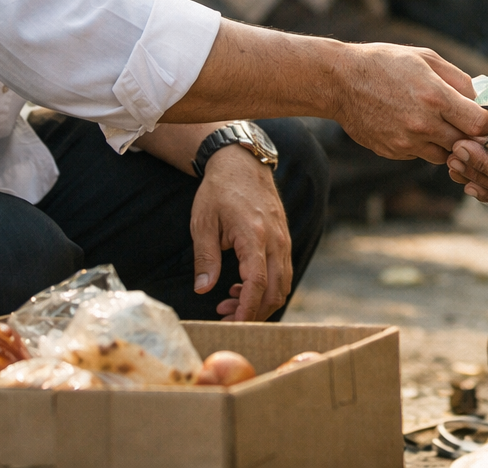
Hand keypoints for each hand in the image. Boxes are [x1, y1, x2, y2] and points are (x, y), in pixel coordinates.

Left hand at [191, 144, 291, 320]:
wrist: (241, 162)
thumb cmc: (219, 190)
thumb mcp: (203, 222)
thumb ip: (205, 258)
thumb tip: (203, 290)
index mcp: (255, 236)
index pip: (257, 283)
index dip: (247, 309)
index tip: (233, 325)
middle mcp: (276, 240)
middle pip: (276, 290)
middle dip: (254, 312)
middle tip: (226, 317)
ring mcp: (284, 239)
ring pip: (283, 283)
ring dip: (261, 301)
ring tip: (230, 302)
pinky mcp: (284, 238)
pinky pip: (283, 271)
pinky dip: (267, 287)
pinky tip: (241, 286)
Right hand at [330, 43, 487, 163]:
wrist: (340, 81)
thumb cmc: (384, 63)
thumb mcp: (426, 58)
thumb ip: (459, 79)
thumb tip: (483, 98)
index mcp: (436, 98)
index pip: (481, 125)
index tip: (485, 116)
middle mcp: (423, 125)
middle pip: (467, 144)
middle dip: (470, 134)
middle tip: (465, 121)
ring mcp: (407, 143)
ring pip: (445, 155)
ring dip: (448, 142)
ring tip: (438, 122)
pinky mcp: (394, 152)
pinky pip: (421, 155)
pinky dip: (425, 145)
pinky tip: (414, 126)